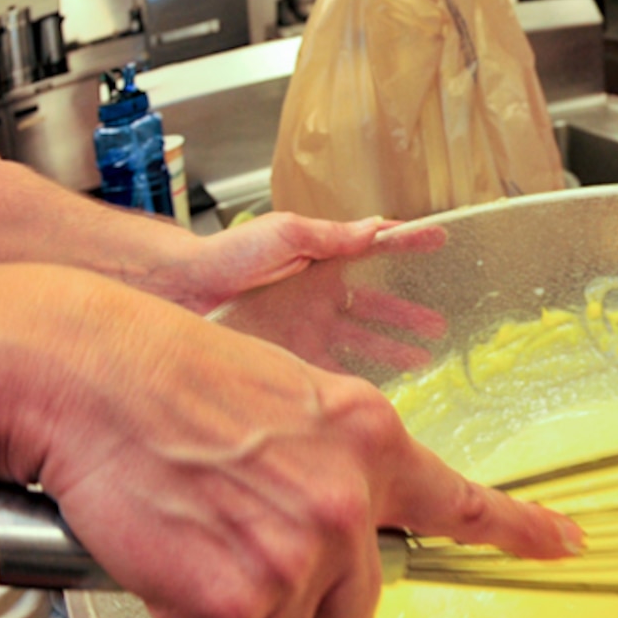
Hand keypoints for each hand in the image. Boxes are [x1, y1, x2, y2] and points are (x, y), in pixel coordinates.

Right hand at [3, 271, 582, 617]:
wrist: (88, 373)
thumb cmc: (172, 378)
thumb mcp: (292, 398)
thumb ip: (338, 462)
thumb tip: (355, 524)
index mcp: (370, 440)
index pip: (463, 504)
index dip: (522, 532)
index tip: (568, 545)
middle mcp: (347, 502)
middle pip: (361, 605)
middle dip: (311, 591)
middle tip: (248, 538)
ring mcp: (297, 554)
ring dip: (249, 603)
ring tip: (203, 533)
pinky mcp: (235, 599)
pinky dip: (194, 613)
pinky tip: (172, 554)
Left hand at [210, 222, 453, 374]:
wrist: (178, 292)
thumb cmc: (224, 255)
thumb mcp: (283, 233)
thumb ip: (329, 235)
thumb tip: (375, 228)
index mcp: (320, 263)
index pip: (373, 252)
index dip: (407, 246)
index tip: (439, 240)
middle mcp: (317, 297)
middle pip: (374, 307)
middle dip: (408, 315)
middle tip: (439, 325)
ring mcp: (305, 329)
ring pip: (361, 342)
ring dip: (392, 350)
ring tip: (422, 360)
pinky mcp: (289, 357)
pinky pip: (331, 370)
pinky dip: (356, 379)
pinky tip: (378, 389)